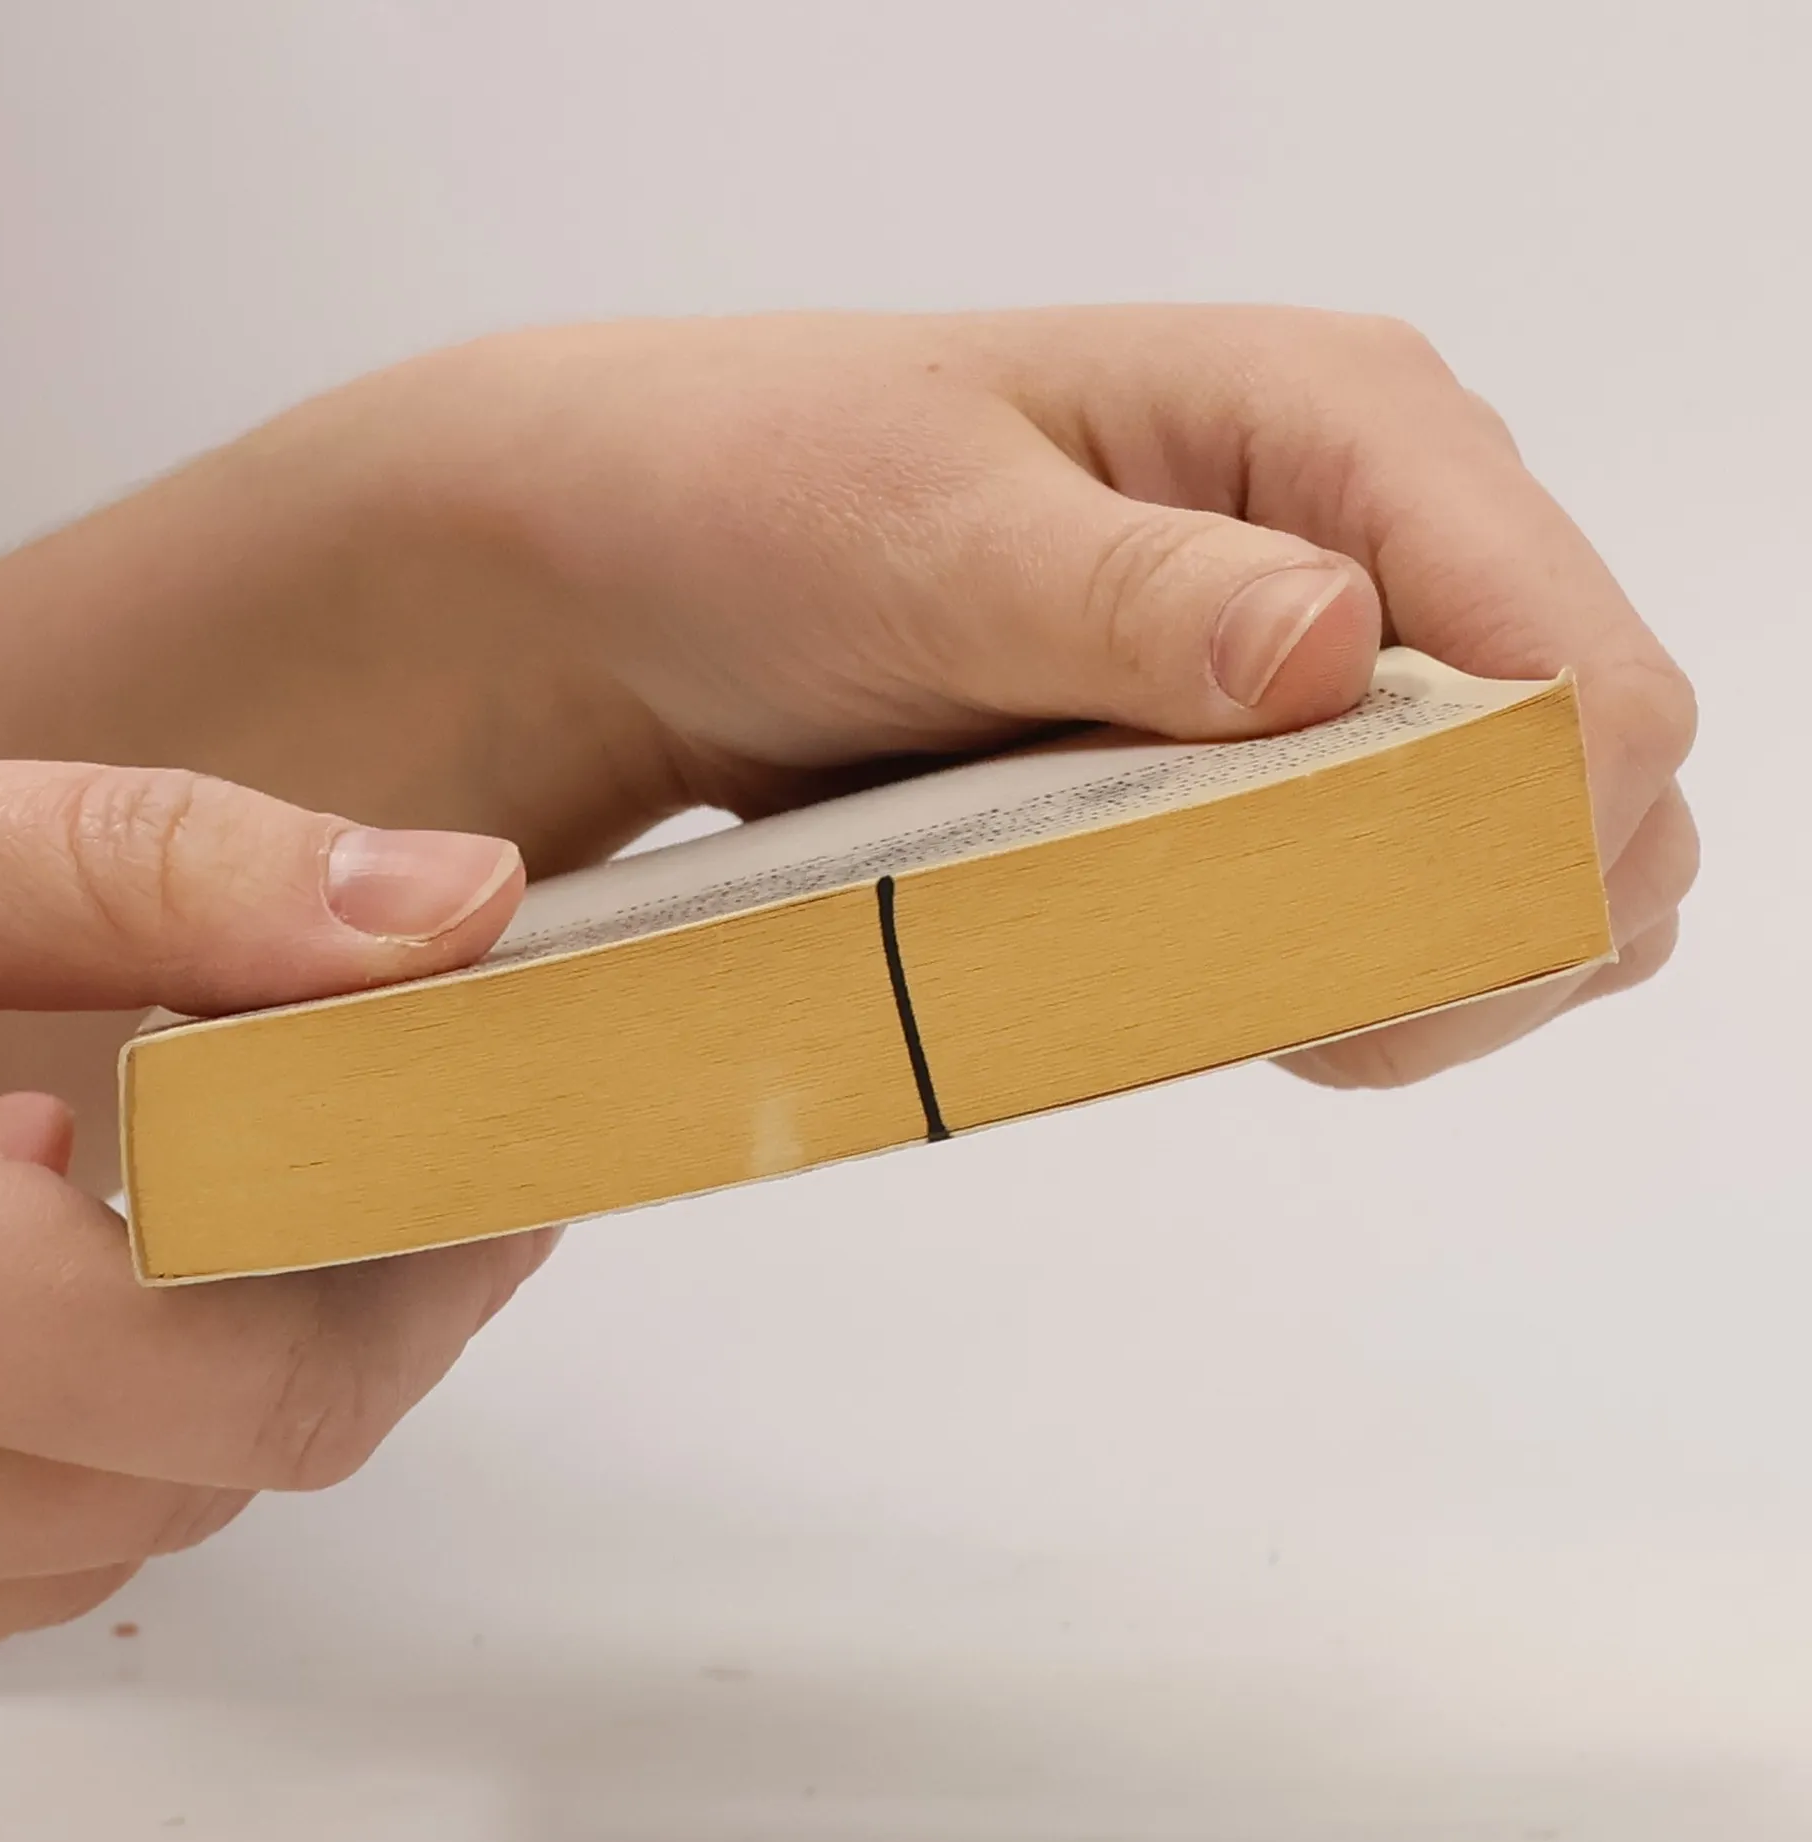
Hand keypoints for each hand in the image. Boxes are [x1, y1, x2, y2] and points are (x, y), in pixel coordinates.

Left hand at [0, 306, 1696, 1086]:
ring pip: (1521, 869)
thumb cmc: (771, 495)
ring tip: (1264, 1003)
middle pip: (1591, 790)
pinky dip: (1362, 978)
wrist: (654, 571)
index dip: (1531, 844)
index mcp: (1346, 428)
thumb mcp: (931, 531)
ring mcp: (1339, 663)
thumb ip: (1134, 596)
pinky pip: (1405, 902)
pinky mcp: (1274, 761)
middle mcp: (1384, 536)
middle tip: (1308, 1009)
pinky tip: (1248, 989)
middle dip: (1493, 929)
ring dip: (1432, 970)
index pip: (1576, 665)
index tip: (1382, 965)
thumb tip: (1335, 645)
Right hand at [0, 751, 547, 1668]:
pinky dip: (52, 1437)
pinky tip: (2, 1254)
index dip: (411, 1267)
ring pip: (92, 1537)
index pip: (222, 1373)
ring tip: (197, 1182)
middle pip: (187, 1472)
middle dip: (341, 1314)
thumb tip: (454, 907)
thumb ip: (146, 874)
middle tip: (410, 1158)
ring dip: (205, 1375)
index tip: (491, 1152)